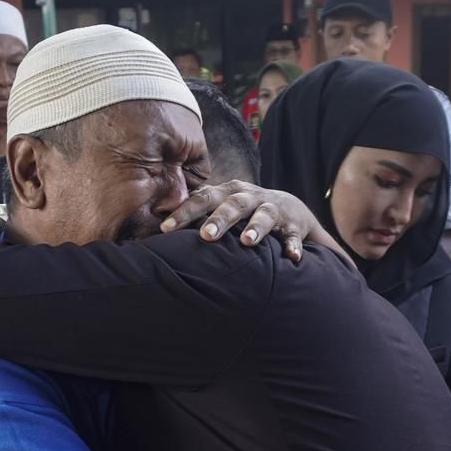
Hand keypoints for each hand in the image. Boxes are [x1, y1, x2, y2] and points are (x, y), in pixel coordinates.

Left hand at [160, 180, 354, 268]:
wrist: (289, 209)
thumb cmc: (243, 212)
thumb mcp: (220, 206)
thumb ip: (196, 213)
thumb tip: (156, 230)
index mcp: (227, 192)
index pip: (203, 198)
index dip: (185, 212)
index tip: (165, 229)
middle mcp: (250, 197)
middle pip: (233, 204)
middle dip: (219, 219)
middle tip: (206, 236)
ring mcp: (273, 210)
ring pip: (265, 215)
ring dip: (257, 228)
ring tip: (248, 242)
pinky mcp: (293, 226)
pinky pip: (293, 237)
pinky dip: (294, 246)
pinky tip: (293, 258)